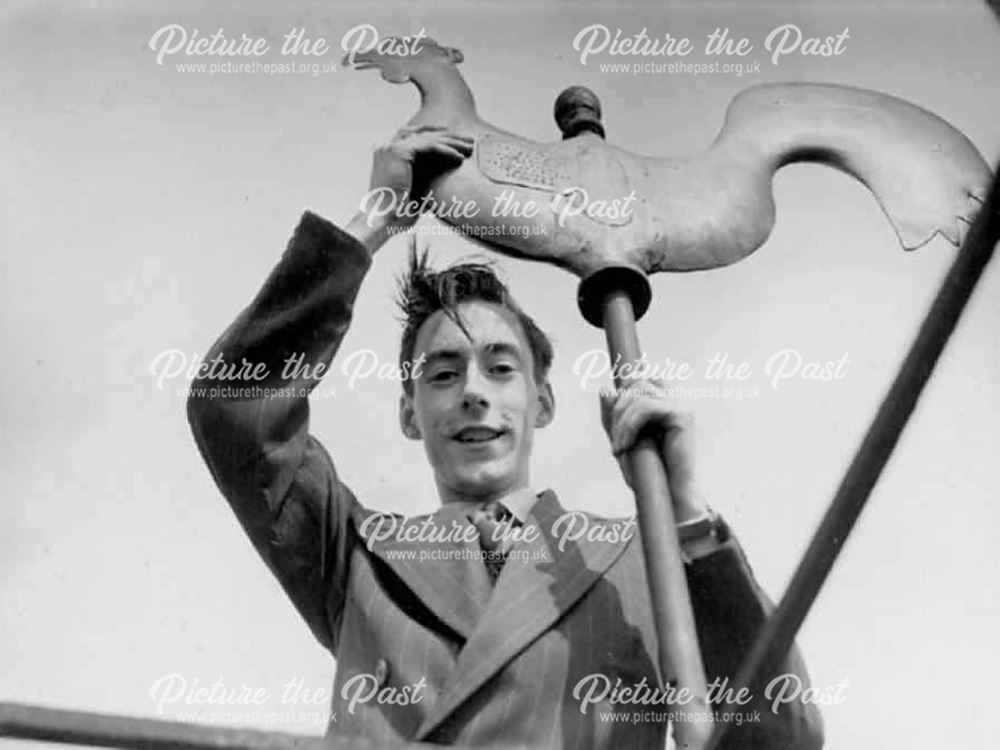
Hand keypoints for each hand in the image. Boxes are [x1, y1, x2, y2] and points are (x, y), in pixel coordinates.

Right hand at [368, 124, 473, 227]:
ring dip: (451, 142)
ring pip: (427, 138)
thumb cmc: (396, 214)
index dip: (438, 137)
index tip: (457, 143)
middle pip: (423, 133)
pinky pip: (428, 146)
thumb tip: (442, 180)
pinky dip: (446, 151)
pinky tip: (460, 158)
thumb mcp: (413, 192)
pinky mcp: (398, 152)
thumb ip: (424, 180)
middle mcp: (387, 147)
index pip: (415, 136)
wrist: (381, 221)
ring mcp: (390, 148)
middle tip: (468, 141)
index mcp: (387, 155)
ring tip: (470, 147)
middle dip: (448, 137)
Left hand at [599, 379, 707, 521]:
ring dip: (621, 420)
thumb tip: (604, 389)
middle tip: (615, 442)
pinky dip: (629, 426)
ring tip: (619, 447)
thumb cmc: (648, 471)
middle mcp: (675, 400)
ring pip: (639, 393)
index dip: (620, 398)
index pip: (637, 380)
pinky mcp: (681, 415)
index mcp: (664, 402)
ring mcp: (681, 405)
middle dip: (617, 410)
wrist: (669, 495)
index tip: (615, 430)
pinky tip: (626, 446)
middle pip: (636, 383)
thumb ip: (613, 416)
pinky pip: (646, 407)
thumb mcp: (623, 439)